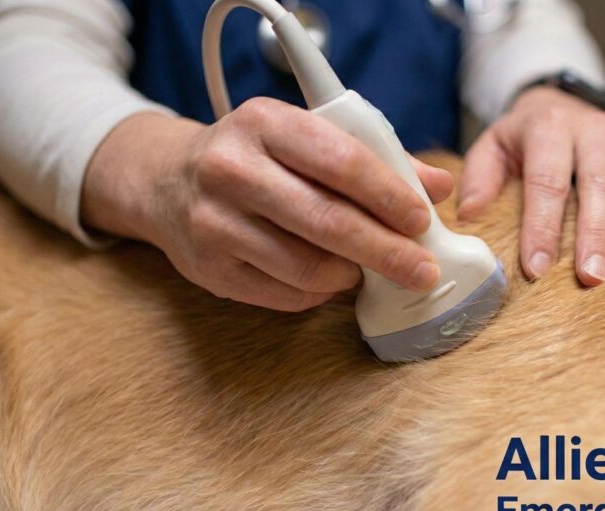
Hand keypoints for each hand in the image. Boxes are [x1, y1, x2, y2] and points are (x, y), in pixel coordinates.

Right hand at [83, 98, 453, 311]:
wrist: (166, 182)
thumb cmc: (257, 157)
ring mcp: (214, 222)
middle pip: (327, 221)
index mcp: (264, 122)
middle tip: (422, 269)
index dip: (388, 195)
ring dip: (352, 275)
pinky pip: (285, 294)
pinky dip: (320, 292)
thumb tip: (438, 187)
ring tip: (369, 269)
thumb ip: (374, 158)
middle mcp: (231, 169)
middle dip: (386, 251)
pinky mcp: (209, 269)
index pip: (341, 161)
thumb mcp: (305, 137)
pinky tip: (331, 278)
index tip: (421, 219)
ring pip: (307, 266)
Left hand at [459, 86, 604, 285]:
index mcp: (548, 129)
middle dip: (596, 231)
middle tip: (593, 275)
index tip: (536, 268)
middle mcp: (592, 131)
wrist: (558, 99)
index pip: (545, 182)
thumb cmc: (523, 138)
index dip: (541, 226)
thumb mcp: (492, 145)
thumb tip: (469, 215)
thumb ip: (479, 177)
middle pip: (597, 183)